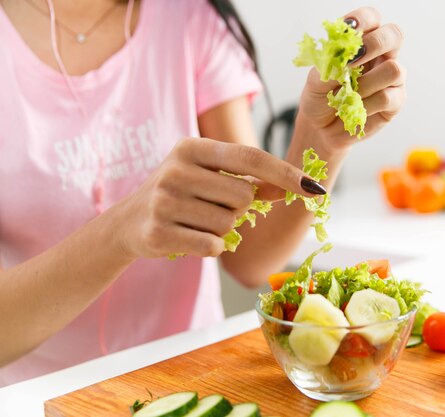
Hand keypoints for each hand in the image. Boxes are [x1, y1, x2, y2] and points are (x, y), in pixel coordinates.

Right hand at [114, 138, 323, 258]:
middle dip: (240, 209)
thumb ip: (252, 180)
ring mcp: (164, 201)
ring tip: (197, 221)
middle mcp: (176, 169)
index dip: (285, 174)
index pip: (250, 157)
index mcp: (192, 147)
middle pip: (244, 197)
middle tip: (212, 206)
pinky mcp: (159, 233)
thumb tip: (299, 186)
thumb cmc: (181, 194)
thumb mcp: (211, 177)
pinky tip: (190, 237)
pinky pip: (213, 246)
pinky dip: (212, 247)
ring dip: (224, 229)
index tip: (314, 188)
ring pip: (230, 224)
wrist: (128, 223)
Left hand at [298, 7, 405, 150]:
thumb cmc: (320, 98)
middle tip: (352, 62)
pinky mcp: (396, 101)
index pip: (370, 19)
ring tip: (349, 96)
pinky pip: (388, 98)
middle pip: (394, 35)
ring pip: (394, 69)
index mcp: (362, 42)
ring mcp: (391, 79)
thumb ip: (329, 66)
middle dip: (374, 44)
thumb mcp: (316, 80)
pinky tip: (356, 109)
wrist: (321, 129)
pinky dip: (367, 105)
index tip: (347, 32)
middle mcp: (381, 56)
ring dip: (366, 84)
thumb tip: (344, 59)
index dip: (362, 21)